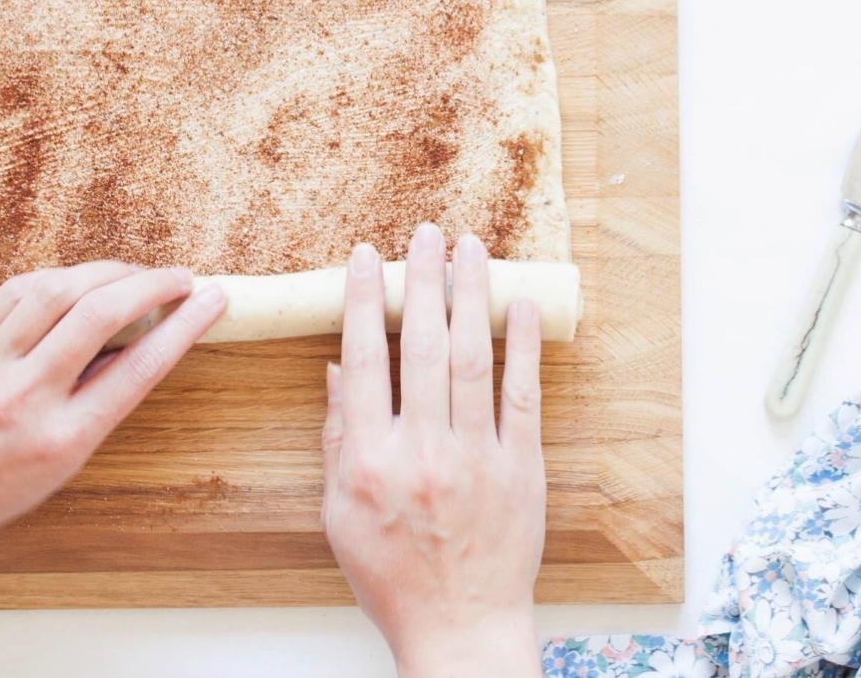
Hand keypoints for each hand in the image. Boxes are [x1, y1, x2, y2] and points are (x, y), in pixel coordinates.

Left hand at [0, 261, 226, 560]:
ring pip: (58, 290)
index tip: (213, 299)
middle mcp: (26, 394)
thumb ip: (95, 404)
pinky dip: (56, 278)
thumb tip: (133, 345)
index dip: (185, 326)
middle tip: (179, 278)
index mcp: (61, 437)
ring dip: (107, 272)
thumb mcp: (58, 466)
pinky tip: (75, 280)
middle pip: (102, 314)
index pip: (140, 367)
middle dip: (152, 285)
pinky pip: (16, 291)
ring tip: (132, 273)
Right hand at [322, 224, 545, 677]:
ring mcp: (477, 459)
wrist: (460, 626)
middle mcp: (422, 452)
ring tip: (471, 249)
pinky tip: (520, 305)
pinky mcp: (522, 469)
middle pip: (420, 347)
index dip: (364, 302)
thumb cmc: (392, 574)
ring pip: (472, 359)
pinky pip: (523, 396)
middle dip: (423, 281)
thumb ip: (338, 438)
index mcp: (370, 461)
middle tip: (425, 233)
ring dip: (471, 297)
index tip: (366, 256)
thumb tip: (337, 369)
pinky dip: (522, 347)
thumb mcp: (340, 513)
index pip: (363, 362)